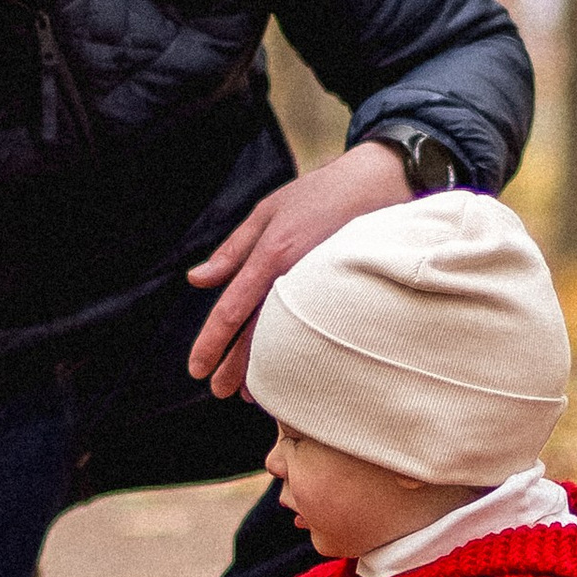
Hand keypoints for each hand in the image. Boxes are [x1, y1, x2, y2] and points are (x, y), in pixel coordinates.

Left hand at [188, 142, 416, 399]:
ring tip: (248, 393)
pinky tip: (289, 369)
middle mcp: (294, 275)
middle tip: (217, 391)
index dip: (212, 343)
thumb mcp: (267, 212)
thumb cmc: (318, 193)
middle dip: (235, 366)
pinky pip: (312, 329)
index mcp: (271, 254)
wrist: (380, 183)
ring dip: (265, 368)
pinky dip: (296, 352)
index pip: (232, 310)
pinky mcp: (343, 292)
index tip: (197, 369)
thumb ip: (232, 250)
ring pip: (286, 337)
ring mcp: (321, 286)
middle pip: (258, 333)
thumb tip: (197, 280)